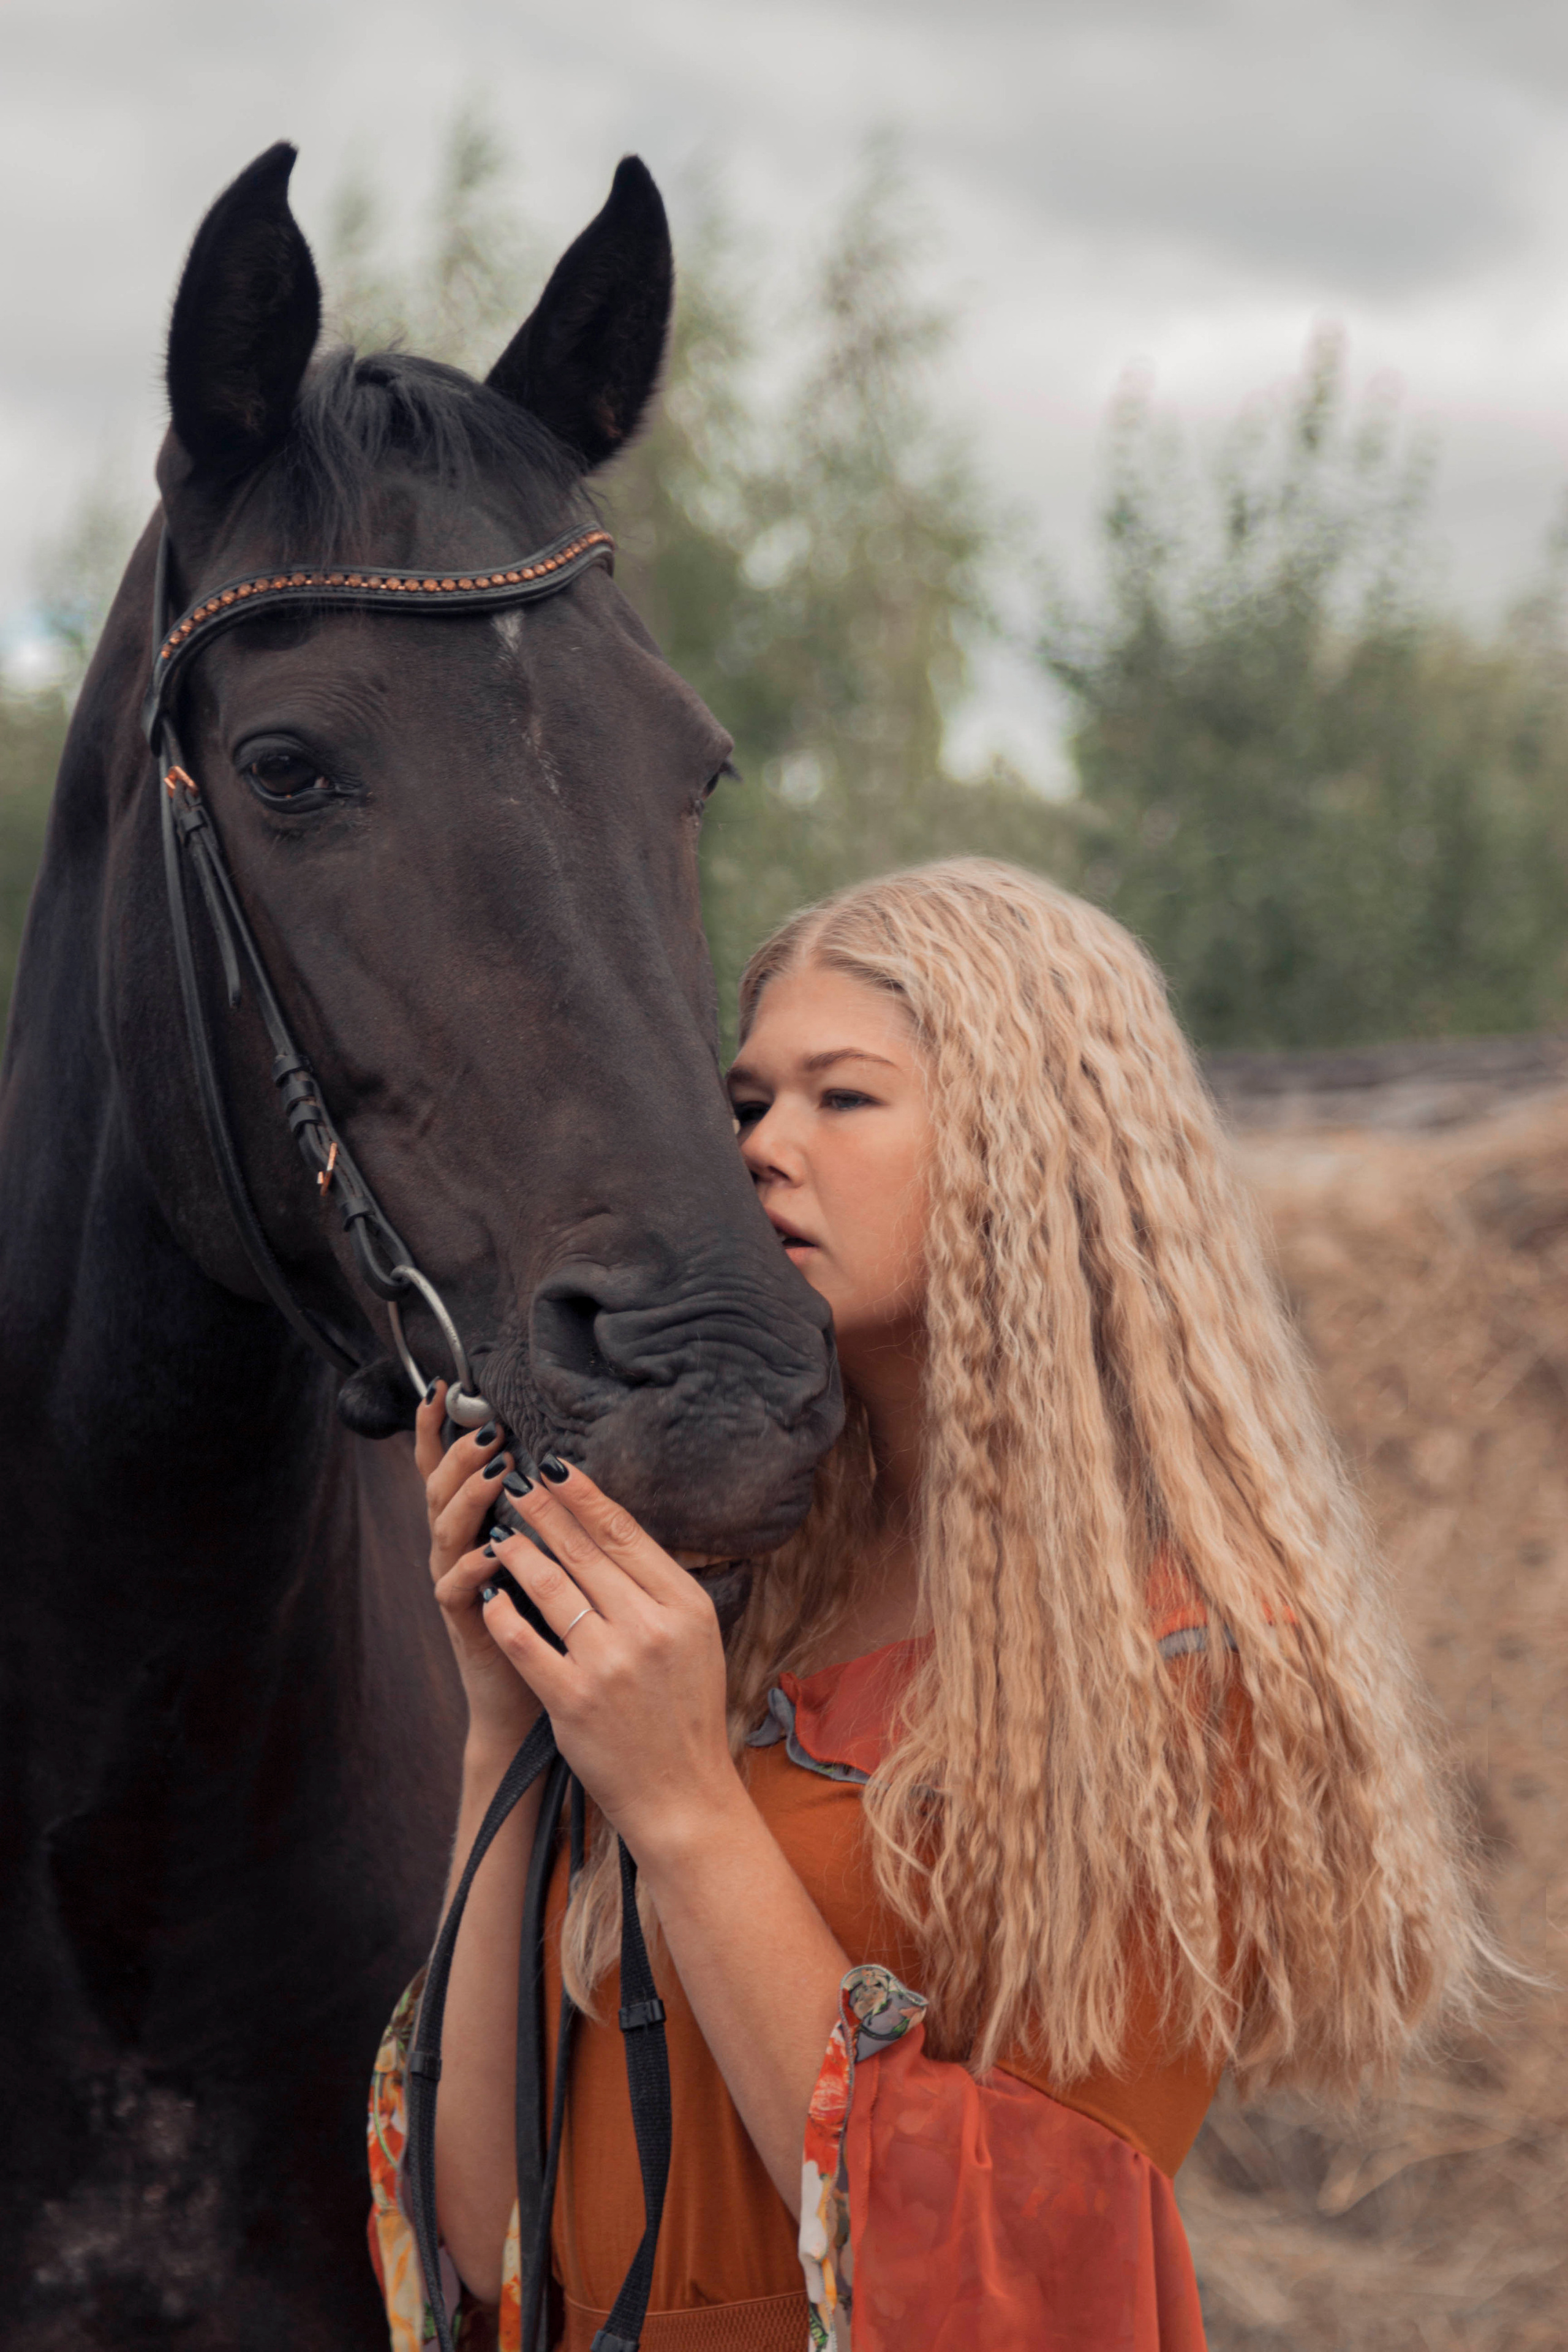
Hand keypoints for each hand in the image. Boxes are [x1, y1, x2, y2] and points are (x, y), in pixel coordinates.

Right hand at [416, 1383, 541, 1754]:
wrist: (527, 1697)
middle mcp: (455, 1549)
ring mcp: (454, 1584)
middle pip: (440, 1489)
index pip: (448, 1469)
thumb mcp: (541, 1554)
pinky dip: (471, 1567)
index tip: (440, 1388)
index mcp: (473, 1526)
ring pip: (445, 1531)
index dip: (438, 1430)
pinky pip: (455, 1589)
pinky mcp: (463, 1623)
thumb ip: (540, 1512)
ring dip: (469, 1499)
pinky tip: (492, 1552)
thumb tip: (559, 1459)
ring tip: (495, 1473)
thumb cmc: (543, 1618)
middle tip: (489, 1432)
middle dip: (460, 1455)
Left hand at [482, 1460, 739, 1861]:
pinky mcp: (571, 1700)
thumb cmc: (686, 1712)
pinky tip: (489, 1592)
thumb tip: (611, 1530)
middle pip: (583, 1551)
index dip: (584, 1496)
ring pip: (549, 1587)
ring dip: (518, 1553)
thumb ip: (659, 1588)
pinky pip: (523, 1642)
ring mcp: (609, 1664)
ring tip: (499, 1533)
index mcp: (684, 1606)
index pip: (624, 1533)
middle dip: (542, 1510)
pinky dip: (502, 1612)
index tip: (555, 1467)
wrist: (684, 1795)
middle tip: (514, 1481)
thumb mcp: (696, 1638)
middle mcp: (648, 1628)